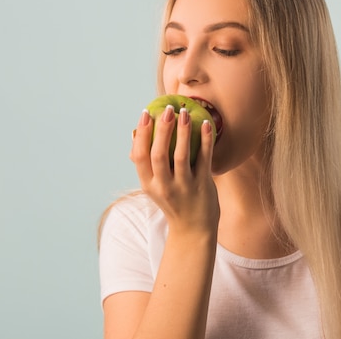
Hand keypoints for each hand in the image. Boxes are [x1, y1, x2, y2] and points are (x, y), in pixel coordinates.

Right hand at [130, 107, 219, 235]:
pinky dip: (205, 140)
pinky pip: (204, 159)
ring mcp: (184, 187)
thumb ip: (145, 163)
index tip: (146, 113)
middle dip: (162, 129)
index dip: (141, 133)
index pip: (140, 156)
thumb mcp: (154, 186)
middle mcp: (164, 186)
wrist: (194, 230)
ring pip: (181, 156)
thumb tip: (134, 134)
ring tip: (185, 113)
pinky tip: (207, 124)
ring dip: (183, 132)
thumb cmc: (173, 201)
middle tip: (167, 109)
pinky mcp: (202, 186)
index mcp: (148, 184)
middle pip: (159, 154)